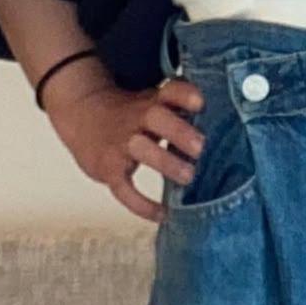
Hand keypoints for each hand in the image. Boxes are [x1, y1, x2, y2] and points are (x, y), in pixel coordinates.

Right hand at [45, 77, 207, 222]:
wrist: (83, 116)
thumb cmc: (133, 112)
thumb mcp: (153, 100)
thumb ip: (181, 107)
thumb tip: (223, 116)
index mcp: (152, 100)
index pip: (169, 90)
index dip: (184, 95)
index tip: (200, 103)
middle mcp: (136, 117)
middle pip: (156, 117)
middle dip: (178, 131)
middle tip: (201, 147)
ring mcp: (121, 142)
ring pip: (141, 149)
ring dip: (165, 162)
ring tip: (189, 176)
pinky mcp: (108, 168)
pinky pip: (123, 188)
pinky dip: (141, 204)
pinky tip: (163, 214)